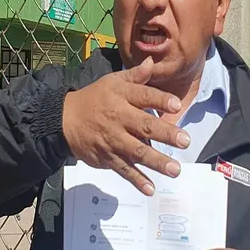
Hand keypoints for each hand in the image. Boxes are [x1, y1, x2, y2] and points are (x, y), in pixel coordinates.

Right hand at [63, 56, 189, 195]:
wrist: (64, 120)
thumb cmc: (95, 98)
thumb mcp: (113, 82)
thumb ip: (136, 76)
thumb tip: (152, 61)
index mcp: (121, 97)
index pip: (144, 96)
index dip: (160, 101)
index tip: (177, 106)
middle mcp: (118, 119)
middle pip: (144, 127)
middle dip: (166, 134)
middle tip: (185, 141)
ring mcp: (113, 140)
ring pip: (136, 152)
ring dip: (156, 162)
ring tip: (175, 170)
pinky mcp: (107, 157)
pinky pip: (123, 170)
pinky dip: (136, 180)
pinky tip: (150, 189)